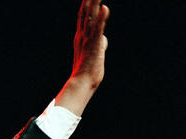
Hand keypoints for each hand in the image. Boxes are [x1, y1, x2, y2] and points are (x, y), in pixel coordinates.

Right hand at [55, 1, 109, 115]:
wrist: (82, 84)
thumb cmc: (88, 72)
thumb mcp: (95, 54)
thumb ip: (99, 44)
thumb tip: (103, 40)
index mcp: (81, 38)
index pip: (83, 17)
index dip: (86, 4)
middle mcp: (82, 36)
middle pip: (85, 13)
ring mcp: (87, 40)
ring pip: (91, 17)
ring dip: (94, 3)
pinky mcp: (94, 46)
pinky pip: (98, 29)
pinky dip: (101, 19)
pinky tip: (105, 8)